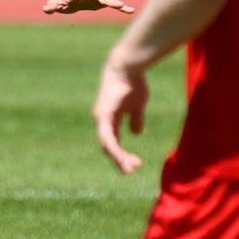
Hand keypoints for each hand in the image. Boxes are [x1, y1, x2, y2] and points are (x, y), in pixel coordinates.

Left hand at [94, 57, 150, 174]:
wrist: (128, 68)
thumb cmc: (132, 83)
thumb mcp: (137, 105)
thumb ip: (135, 118)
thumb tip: (136, 132)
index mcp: (109, 120)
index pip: (113, 142)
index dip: (122, 154)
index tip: (135, 163)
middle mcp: (102, 121)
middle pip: (108, 147)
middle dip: (120, 160)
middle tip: (132, 171)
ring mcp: (101, 119)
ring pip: (107, 146)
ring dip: (118, 159)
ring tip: (129, 170)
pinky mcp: (102, 117)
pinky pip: (108, 138)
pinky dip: (115, 149)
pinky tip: (122, 158)